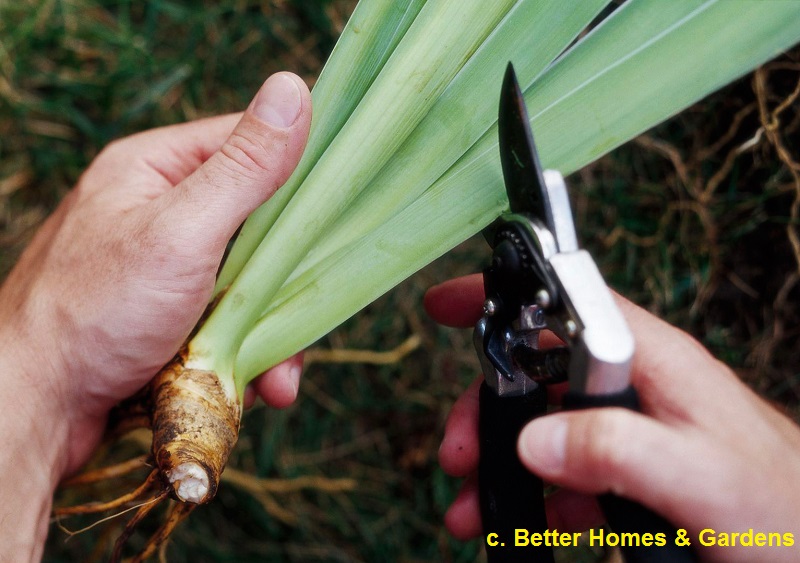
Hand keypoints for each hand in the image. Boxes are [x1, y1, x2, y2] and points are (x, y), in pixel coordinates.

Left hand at [0, 72, 310, 558]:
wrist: (33, 409)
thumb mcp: (182, 230)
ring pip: (247, 282)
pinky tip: (251, 385)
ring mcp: (163, 268)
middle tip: (300, 318)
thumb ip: (244, 168)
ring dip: (270, 330)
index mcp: (154, 170)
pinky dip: (246, 352)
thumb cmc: (93, 312)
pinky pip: (227, 321)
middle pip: (255, 224)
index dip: (296, 175)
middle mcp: (159, 213)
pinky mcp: (167, 317)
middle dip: (284, 279)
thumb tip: (293, 88)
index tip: (334, 214)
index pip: (246, 145)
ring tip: (277, 377)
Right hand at [425, 274, 799, 562]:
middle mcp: (639, 386)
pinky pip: (569, 472)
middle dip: (489, 410)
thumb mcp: (704, 481)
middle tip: (460, 453)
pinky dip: (538, 499)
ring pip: (546, 427)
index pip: (567, 302)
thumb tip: (534, 439)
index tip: (447, 304)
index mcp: (655, 361)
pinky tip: (533, 526)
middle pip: (539, 372)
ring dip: (504, 465)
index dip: (504, 294)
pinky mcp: (634, 472)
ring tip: (475, 509)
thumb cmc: (789, 514)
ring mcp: (635, 430)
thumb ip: (621, 450)